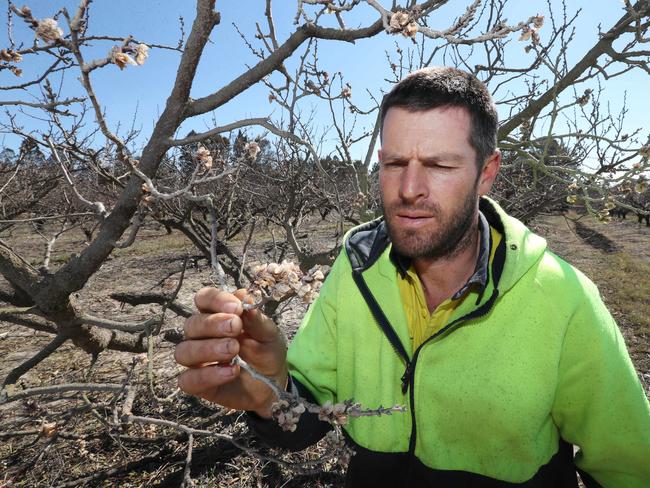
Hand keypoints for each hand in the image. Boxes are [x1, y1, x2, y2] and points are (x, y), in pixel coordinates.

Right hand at [175, 287, 287, 417]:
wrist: (274, 382)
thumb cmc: (266, 351)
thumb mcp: (269, 334)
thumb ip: (256, 318)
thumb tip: (246, 296)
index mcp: (217, 315)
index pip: (203, 298)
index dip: (215, 300)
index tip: (236, 307)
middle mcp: (201, 335)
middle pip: (191, 324)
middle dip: (213, 324)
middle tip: (236, 327)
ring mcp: (196, 360)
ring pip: (184, 351)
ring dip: (208, 348)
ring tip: (234, 350)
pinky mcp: (196, 383)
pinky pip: (188, 380)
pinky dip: (208, 375)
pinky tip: (232, 371)